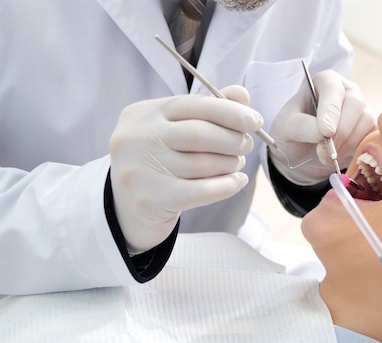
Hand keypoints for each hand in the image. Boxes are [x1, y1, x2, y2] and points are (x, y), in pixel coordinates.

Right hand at [109, 86, 258, 253]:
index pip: (194, 104)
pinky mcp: (150, 199)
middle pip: (200, 134)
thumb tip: (242, 95)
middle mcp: (136, 138)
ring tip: (237, 164)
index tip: (255, 121)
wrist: (126, 207)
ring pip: (204, 164)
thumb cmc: (158, 160)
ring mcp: (140, 170)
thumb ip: (207, 109)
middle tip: (246, 145)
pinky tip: (236, 181)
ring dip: (231, 164)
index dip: (230, 111)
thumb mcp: (174, 129)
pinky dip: (227, 185)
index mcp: (143, 113)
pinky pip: (202, 191)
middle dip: (233, 139)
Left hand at [269, 70, 375, 184]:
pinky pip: (372, 137)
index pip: (333, 89)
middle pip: (354, 104)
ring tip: (325, 156)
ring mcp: (361, 109)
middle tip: (323, 152)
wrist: (301, 152)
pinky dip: (357, 150)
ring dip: (346, 144)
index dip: (330, 111)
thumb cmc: (292, 132)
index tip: (326, 132)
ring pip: (365, 121)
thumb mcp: (286, 128)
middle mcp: (347, 91)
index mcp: (325, 82)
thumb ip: (302, 126)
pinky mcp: (369, 128)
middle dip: (340, 132)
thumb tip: (325, 133)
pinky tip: (339, 157)